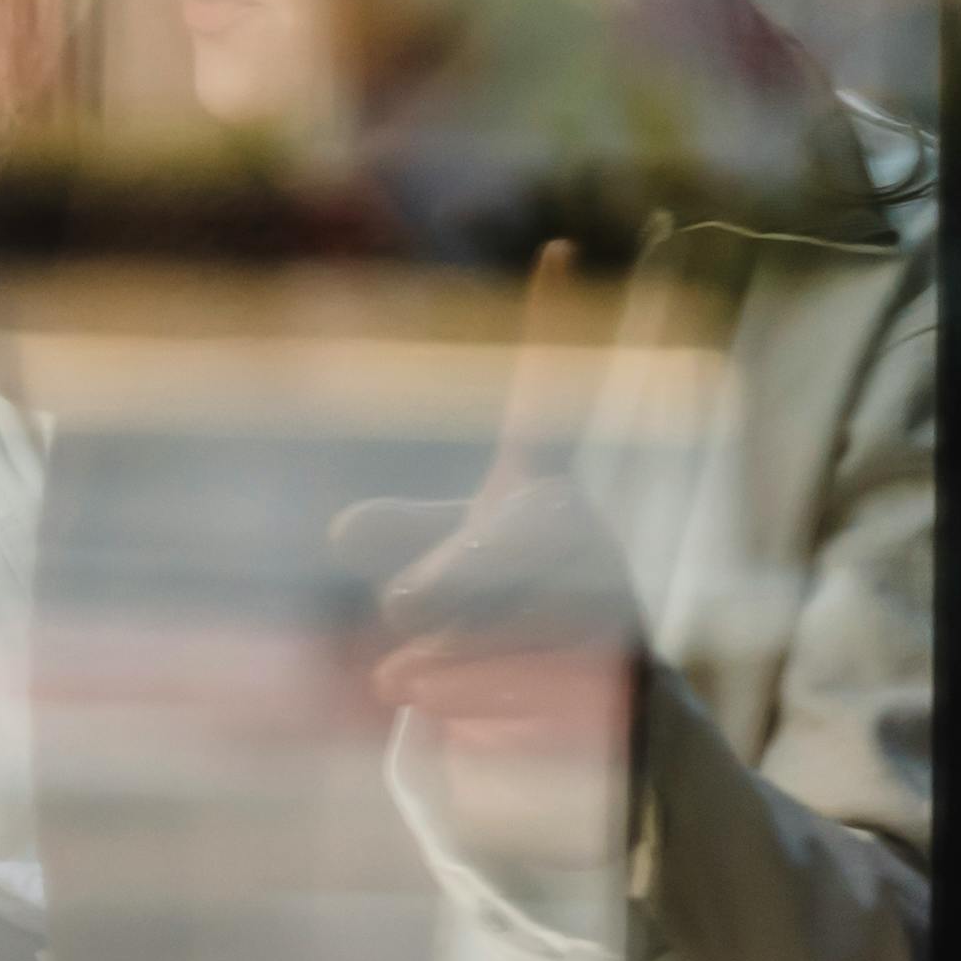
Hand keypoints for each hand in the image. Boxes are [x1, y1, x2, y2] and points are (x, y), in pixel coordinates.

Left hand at [331, 245, 644, 867]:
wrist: (583, 698)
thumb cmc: (501, 606)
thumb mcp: (443, 562)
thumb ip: (397, 537)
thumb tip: (341, 531)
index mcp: (539, 490)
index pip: (539, 406)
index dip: (543, 330)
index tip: (548, 244)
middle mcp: (588, 534)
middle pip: (509, 547)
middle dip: (438, 590)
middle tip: (388, 622)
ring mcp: (615, 602)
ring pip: (506, 627)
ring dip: (437, 663)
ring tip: (397, 682)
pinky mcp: (619, 676)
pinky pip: (531, 687)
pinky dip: (468, 704)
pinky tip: (439, 716)